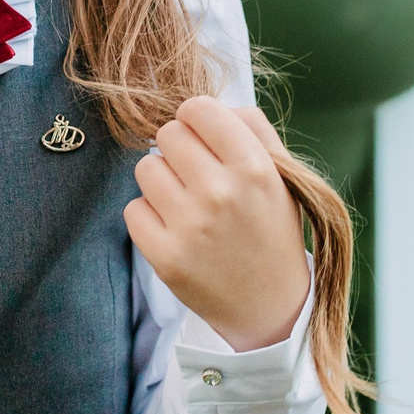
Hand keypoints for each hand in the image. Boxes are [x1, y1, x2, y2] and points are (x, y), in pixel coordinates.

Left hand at [125, 97, 307, 351]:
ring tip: (186, 203)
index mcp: (253, 167)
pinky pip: (133, 208)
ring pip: (145, 168)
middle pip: (167, 135)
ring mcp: (190, 226)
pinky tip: (175, 229)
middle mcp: (220, 193)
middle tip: (197, 176)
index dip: (197, 120)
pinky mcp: (164, 256)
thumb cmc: (271, 229)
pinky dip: (149, 216)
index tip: (205, 140)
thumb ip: (251, 127)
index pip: (197, 108)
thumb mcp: (280, 174)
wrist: (269, 306)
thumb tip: (204, 107)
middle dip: (179, 150)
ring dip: (161, 181)